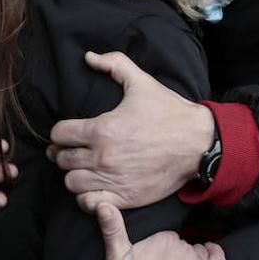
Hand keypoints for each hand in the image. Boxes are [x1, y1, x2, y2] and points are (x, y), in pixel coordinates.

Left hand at [48, 51, 215, 211]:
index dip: (60, 131)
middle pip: (61, 159)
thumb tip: (88, 57)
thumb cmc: (170, 112)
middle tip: (73, 148)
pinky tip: (93, 186)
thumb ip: (114, 64)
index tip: (68, 131)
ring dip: (74, 174)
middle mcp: (102, 157)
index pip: (59, 134)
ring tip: (83, 167)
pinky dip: (86, 196)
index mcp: (102, 129)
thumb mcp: (142, 82)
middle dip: (64, 152)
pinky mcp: (125, 197)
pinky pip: (89, 203)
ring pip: (71, 182)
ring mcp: (113, 180)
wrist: (199, 143)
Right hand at [98, 203, 224, 259]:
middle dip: (175, 256)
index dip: (161, 249)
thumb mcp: (116, 259)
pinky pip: (218, 259)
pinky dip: (214, 256)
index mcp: (164, 239)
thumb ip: (113, 229)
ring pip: (198, 252)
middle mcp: (184, 248)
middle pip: (183, 245)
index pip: (168, 237)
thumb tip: (102, 204)